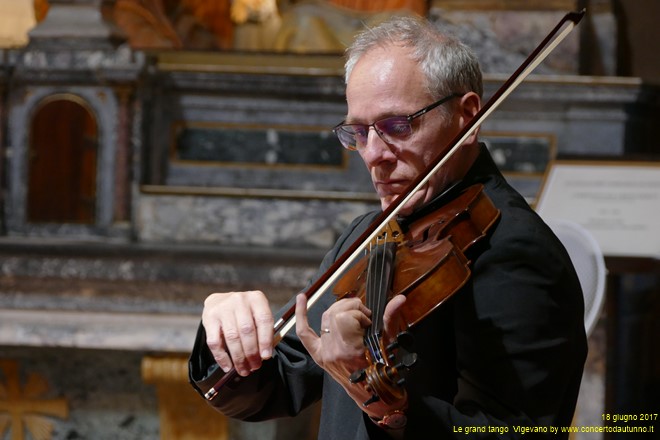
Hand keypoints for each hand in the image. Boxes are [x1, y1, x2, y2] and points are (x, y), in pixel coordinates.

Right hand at [202, 290, 273, 376]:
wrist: (220, 301)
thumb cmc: (244, 312)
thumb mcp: (256, 314)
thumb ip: (262, 331)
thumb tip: (263, 355)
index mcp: (256, 299)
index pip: (264, 320)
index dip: (265, 340)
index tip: (266, 356)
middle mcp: (240, 300)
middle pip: (247, 330)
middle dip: (251, 353)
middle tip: (254, 366)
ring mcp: (223, 308)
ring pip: (232, 337)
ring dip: (238, 358)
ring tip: (243, 369)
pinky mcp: (209, 318)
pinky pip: (215, 342)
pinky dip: (222, 357)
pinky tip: (228, 366)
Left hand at [295, 293, 408, 418]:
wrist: (374, 394)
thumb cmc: (383, 371)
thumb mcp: (389, 345)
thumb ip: (391, 318)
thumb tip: (399, 299)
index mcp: (349, 350)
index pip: (346, 317)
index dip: (360, 314)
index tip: (369, 322)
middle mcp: (333, 352)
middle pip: (335, 314)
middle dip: (352, 308)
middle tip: (364, 316)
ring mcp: (323, 353)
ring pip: (325, 317)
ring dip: (339, 310)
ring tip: (352, 314)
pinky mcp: (318, 355)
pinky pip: (304, 333)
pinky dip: (301, 314)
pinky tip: (302, 298)